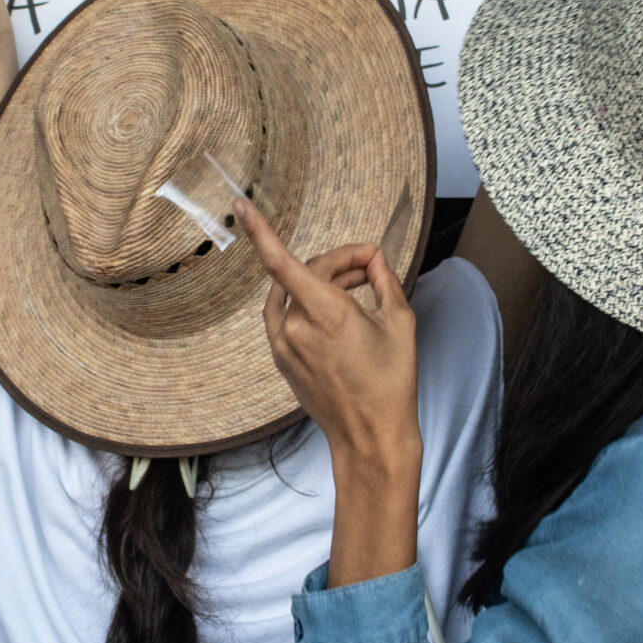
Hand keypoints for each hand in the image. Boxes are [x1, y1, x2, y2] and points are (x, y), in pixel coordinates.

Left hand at [237, 200, 422, 586]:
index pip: (282, 261)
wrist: (370, 437)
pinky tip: (337, 309)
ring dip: (321, 281)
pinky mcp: (283, 360)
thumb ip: (385, 280)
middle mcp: (296, 327)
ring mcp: (284, 346)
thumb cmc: (392, 382)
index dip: (260, 230)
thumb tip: (374, 259)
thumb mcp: (401, 322)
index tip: (241, 205)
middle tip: (371, 265)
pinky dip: (308, 303)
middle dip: (339, 261)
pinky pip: (288, 316)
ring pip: (294, 293)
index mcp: (325, 313)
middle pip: (306, 272)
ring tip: (357, 286)